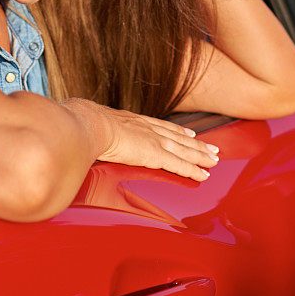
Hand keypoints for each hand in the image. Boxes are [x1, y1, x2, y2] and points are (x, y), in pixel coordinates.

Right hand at [61, 98, 218, 181]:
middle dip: (196, 143)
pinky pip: (179, 164)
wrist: (88, 124)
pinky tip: (204, 175)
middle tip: (212, 148)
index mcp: (133, 121)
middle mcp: (147, 128)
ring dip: (201, 155)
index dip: (177, 130)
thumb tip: (80, 128)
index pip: (161, 126)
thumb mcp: (91, 123)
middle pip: (178, 136)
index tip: (190, 132)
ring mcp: (152, 140)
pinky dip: (193, 170)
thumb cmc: (83, 124)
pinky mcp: (154, 154)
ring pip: (184, 149)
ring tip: (215, 160)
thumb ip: (94, 128)